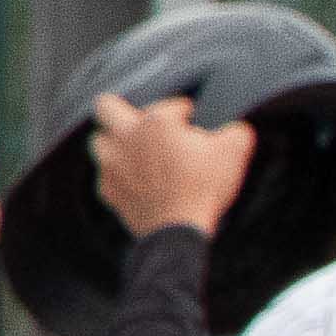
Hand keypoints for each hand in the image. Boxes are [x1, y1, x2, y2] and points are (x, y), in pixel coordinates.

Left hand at [88, 91, 250, 240]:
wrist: (178, 230)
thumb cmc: (204, 188)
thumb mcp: (235, 151)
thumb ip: (236, 131)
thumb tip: (234, 129)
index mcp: (156, 122)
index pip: (169, 105)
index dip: (184, 112)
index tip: (192, 121)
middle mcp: (126, 137)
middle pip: (106, 106)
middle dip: (123, 109)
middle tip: (144, 123)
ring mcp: (111, 164)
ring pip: (99, 141)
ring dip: (115, 142)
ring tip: (136, 151)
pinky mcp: (107, 190)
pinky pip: (105, 174)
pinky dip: (119, 175)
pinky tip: (136, 181)